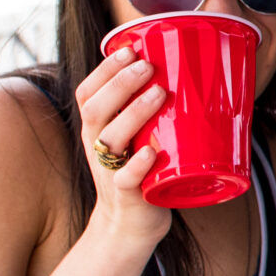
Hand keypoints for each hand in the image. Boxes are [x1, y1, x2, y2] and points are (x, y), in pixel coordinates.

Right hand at [74, 48, 171, 249]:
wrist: (129, 226)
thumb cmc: (140, 171)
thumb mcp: (136, 138)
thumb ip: (148, 111)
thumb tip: (188, 69)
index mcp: (98, 129)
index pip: (87, 93)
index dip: (104, 70)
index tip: (129, 50)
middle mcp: (97, 147)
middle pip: (96, 110)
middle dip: (121, 84)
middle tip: (149, 66)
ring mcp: (109, 171)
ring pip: (111, 139)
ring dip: (134, 114)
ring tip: (159, 94)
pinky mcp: (127, 196)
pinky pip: (126, 180)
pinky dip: (137, 165)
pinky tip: (151, 152)